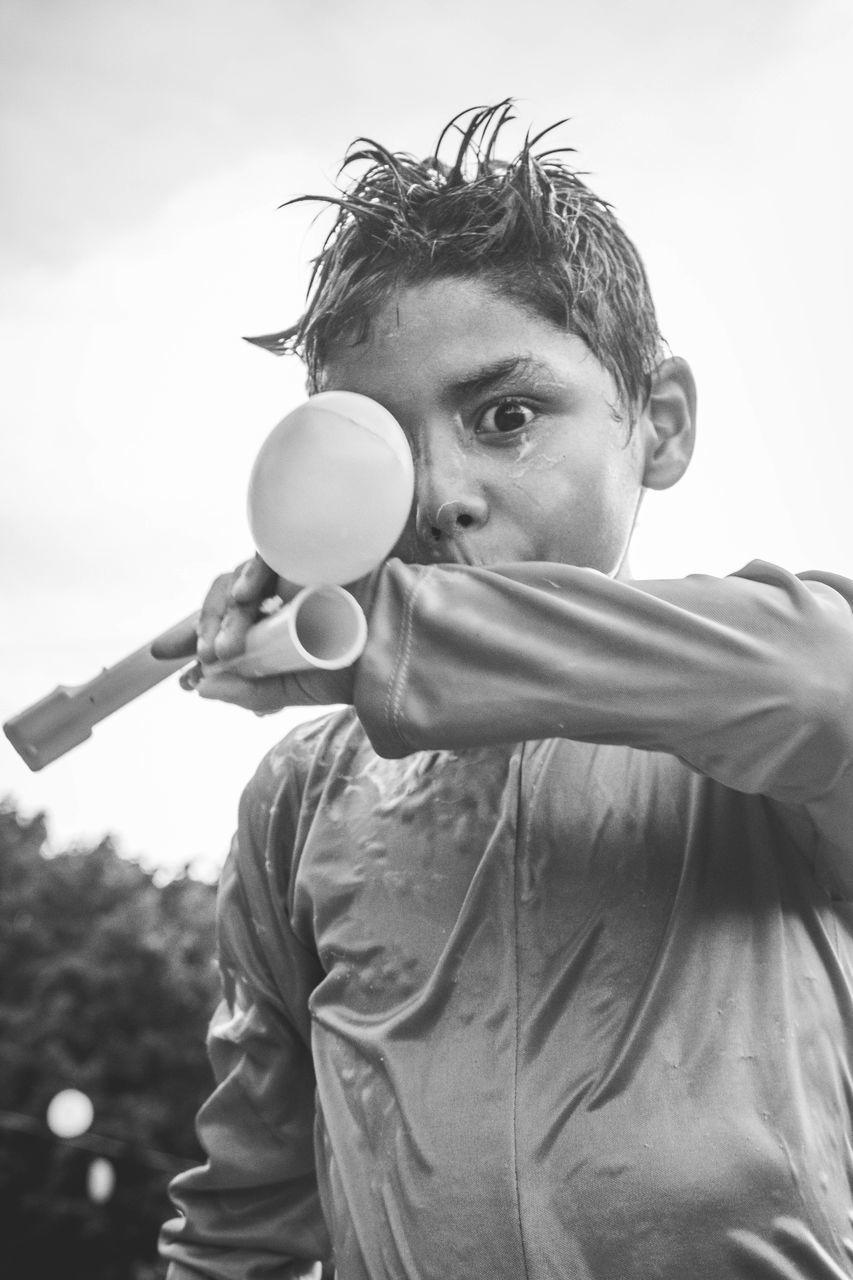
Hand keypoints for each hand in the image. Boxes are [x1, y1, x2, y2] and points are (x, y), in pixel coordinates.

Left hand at [150, 554, 360, 714]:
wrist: (405, 648)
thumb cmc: (361, 667)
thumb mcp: (300, 687)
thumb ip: (253, 691)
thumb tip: (203, 689)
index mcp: (277, 627)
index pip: (225, 624)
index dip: (193, 634)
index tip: (163, 656)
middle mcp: (280, 598)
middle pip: (226, 601)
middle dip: (205, 628)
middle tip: (205, 658)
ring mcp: (293, 575)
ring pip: (239, 582)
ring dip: (225, 614)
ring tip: (225, 646)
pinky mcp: (307, 553)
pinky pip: (268, 556)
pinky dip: (251, 575)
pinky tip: (246, 598)